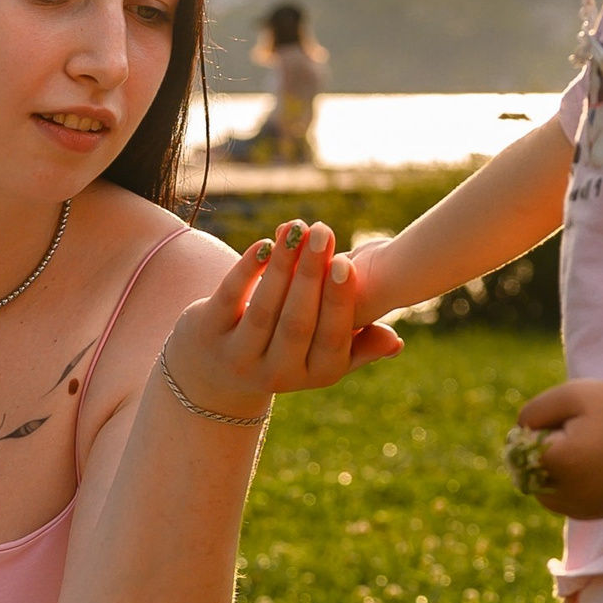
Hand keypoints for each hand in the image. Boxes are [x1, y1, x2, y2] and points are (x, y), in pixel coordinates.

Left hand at [166, 223, 403, 419]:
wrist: (215, 374)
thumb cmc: (287, 352)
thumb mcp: (324, 357)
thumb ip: (360, 347)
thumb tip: (394, 342)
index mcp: (314, 375)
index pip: (331, 340)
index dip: (337, 302)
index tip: (347, 263)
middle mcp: (276, 375)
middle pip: (297, 323)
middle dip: (311, 275)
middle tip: (323, 231)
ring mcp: (237, 358)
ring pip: (264, 309)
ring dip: (282, 265)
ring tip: (296, 228)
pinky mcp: (207, 333)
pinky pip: (229, 298)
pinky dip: (246, 270)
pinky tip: (263, 244)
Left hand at [511, 375, 602, 517]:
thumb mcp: (568, 395)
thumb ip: (532, 412)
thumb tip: (516, 438)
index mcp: (565, 462)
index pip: (524, 456)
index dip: (537, 436)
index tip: (562, 422)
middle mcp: (577, 493)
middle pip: (533, 480)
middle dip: (544, 460)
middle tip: (575, 436)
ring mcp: (591, 507)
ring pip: (548, 498)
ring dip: (554, 478)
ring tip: (584, 451)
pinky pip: (570, 506)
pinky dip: (570, 490)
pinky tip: (590, 466)